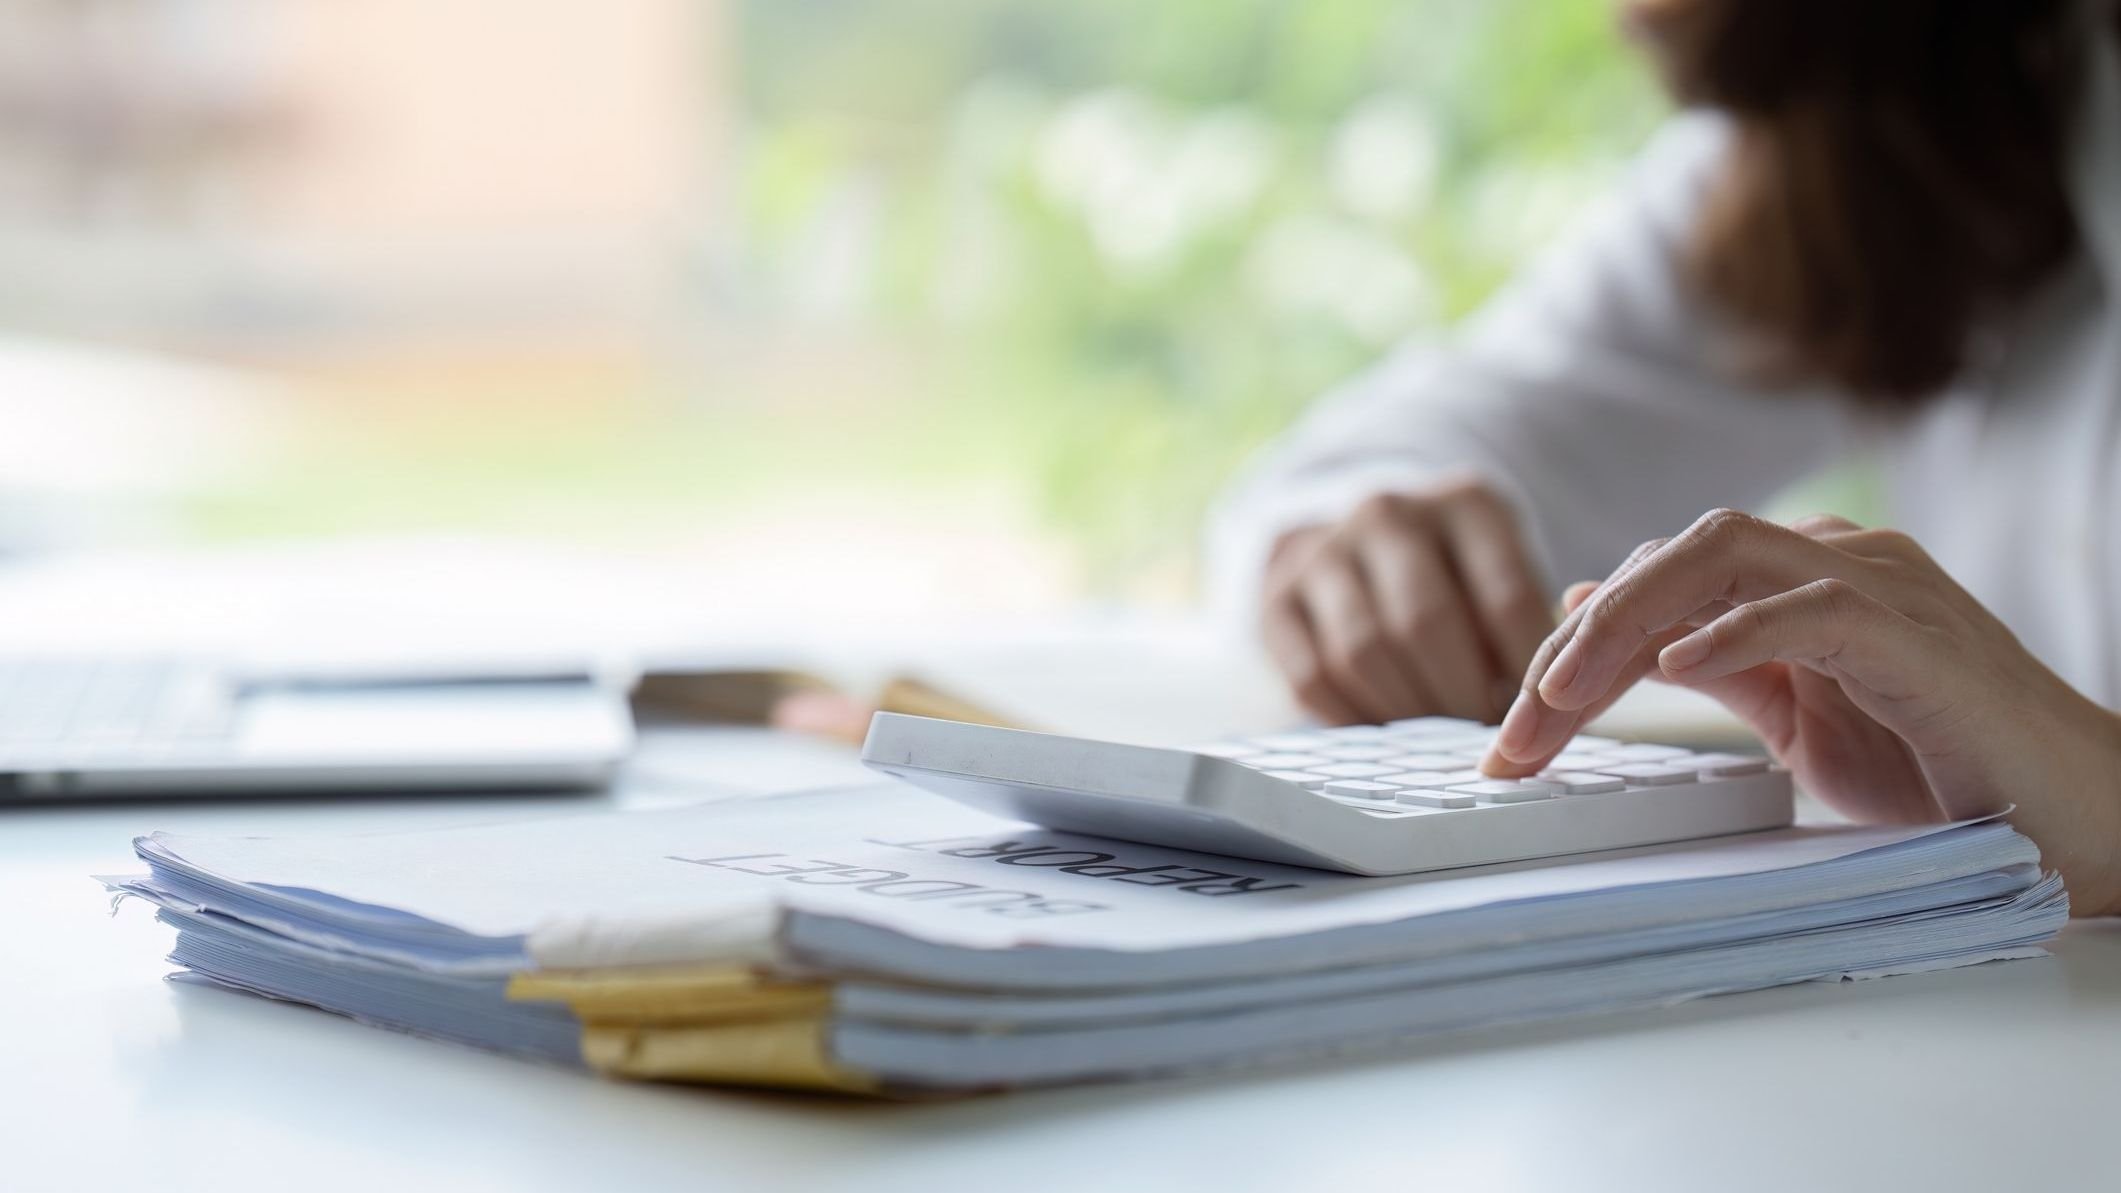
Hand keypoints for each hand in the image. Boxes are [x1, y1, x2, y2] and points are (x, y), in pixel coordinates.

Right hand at [1260, 473, 1551, 724]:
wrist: (1358, 541)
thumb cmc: (1458, 574)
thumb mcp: (1508, 570)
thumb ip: (1540, 621)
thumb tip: (1563, 699)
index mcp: (1465, 501)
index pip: (1505, 595)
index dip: (1522, 671)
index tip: (1534, 718)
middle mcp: (1388, 512)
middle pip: (1425, 622)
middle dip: (1459, 697)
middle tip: (1482, 742)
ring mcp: (1323, 550)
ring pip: (1362, 651)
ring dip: (1406, 712)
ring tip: (1437, 743)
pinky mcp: (1276, 597)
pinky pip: (1311, 676)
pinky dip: (1352, 718)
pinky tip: (1383, 734)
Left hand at [1483, 508, 2120, 915]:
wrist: (2073, 820)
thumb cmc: (1942, 769)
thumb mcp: (1796, 717)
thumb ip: (1714, 663)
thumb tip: (1600, 618)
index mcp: (1797, 581)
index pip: (1655, 582)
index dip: (1569, 648)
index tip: (1512, 739)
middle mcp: (1832, 563)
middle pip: (1668, 560)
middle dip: (1572, 641)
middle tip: (1512, 738)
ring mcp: (1878, 586)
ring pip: (1719, 555)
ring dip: (1624, 621)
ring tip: (1560, 694)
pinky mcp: (1915, 636)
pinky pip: (1808, 608)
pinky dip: (1734, 630)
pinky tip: (1676, 668)